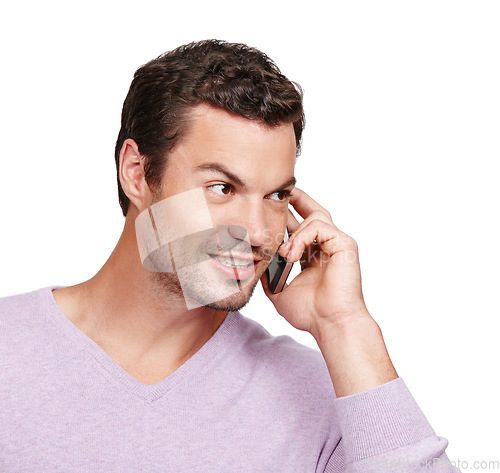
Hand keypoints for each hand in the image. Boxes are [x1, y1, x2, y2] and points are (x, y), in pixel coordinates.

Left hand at [261, 187, 369, 340]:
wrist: (330, 324)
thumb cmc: (312, 313)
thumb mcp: (280, 291)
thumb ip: (269, 276)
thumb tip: (254, 266)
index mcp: (314, 256)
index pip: (301, 228)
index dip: (287, 216)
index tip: (269, 210)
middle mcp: (327, 246)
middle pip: (313, 211)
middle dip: (296, 200)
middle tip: (277, 194)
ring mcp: (337, 244)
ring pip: (315, 216)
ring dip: (294, 231)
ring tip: (284, 253)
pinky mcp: (345, 244)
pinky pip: (321, 226)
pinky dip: (303, 237)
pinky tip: (293, 254)